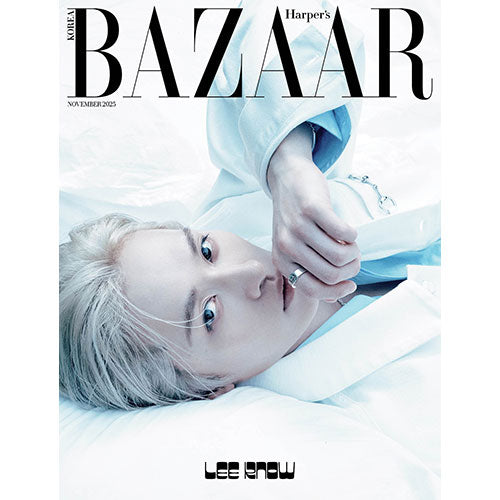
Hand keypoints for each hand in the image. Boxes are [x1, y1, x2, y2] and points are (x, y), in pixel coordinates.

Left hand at [267, 128, 359, 300]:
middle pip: (331, 275)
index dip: (337, 291)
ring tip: (351, 243)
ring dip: (354, 251)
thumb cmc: (296, 217)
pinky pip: (343, 232)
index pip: (313, 290)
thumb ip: (310, 271)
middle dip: (351, 270)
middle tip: (354, 257)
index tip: (350, 283)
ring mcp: (298, 227)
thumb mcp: (295, 247)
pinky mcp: (311, 208)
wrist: (286, 178)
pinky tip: (348, 230)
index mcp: (282, 262)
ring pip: (339, 256)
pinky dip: (352, 234)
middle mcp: (287, 247)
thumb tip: (334, 296)